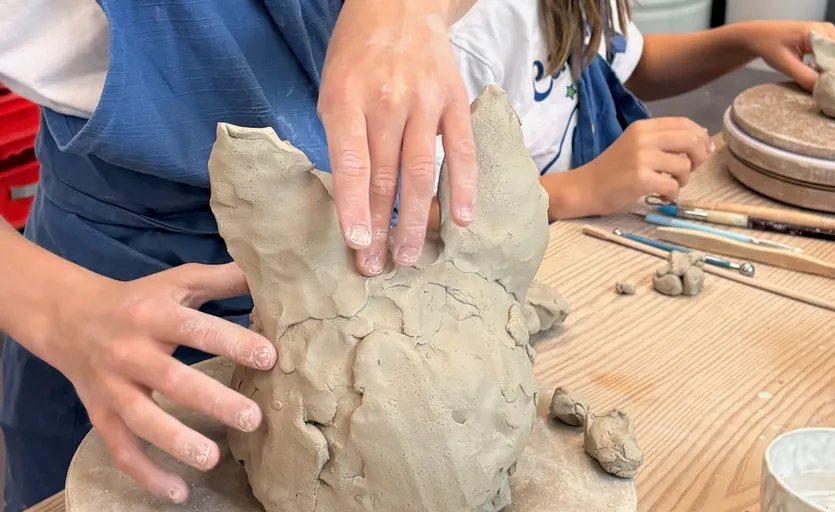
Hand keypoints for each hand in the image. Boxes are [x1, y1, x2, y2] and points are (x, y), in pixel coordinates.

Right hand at [43, 263, 275, 502]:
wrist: (71, 318)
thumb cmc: (140, 300)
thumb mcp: (178, 282)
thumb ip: (222, 279)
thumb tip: (269, 273)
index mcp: (154, 315)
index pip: (196, 329)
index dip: (232, 342)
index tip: (269, 357)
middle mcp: (130, 351)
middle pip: (172, 379)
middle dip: (213, 401)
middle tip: (252, 419)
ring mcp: (113, 387)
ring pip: (142, 420)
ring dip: (177, 441)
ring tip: (212, 459)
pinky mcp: (101, 415)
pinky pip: (122, 450)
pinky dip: (147, 474)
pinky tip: (178, 492)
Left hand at [318, 0, 477, 275]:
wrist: (400, 4)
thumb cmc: (358, 52)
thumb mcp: (333, 86)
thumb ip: (343, 137)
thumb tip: (354, 197)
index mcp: (347, 98)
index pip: (350, 163)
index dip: (353, 207)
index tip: (357, 244)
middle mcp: (387, 101)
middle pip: (384, 177)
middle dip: (380, 227)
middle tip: (377, 267)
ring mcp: (425, 102)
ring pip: (421, 172)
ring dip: (416, 220)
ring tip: (410, 257)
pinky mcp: (455, 102)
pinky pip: (461, 152)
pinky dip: (462, 188)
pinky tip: (461, 220)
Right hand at [550, 118, 712, 218]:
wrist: (585, 188)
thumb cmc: (612, 169)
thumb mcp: (636, 146)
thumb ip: (664, 141)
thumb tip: (704, 143)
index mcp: (643, 127)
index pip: (683, 123)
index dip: (700, 137)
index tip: (702, 151)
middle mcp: (643, 138)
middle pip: (691, 141)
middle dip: (699, 158)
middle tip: (688, 171)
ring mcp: (641, 158)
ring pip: (684, 166)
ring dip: (682, 180)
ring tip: (668, 186)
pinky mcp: (640, 179)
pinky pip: (672, 186)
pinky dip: (671, 195)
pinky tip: (661, 197)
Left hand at [742, 21, 834, 90]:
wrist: (760, 36)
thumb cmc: (770, 46)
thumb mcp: (784, 64)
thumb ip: (804, 76)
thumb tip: (823, 90)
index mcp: (819, 32)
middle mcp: (829, 30)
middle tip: (830, 86)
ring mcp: (830, 33)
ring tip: (825, 80)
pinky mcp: (828, 39)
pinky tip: (823, 73)